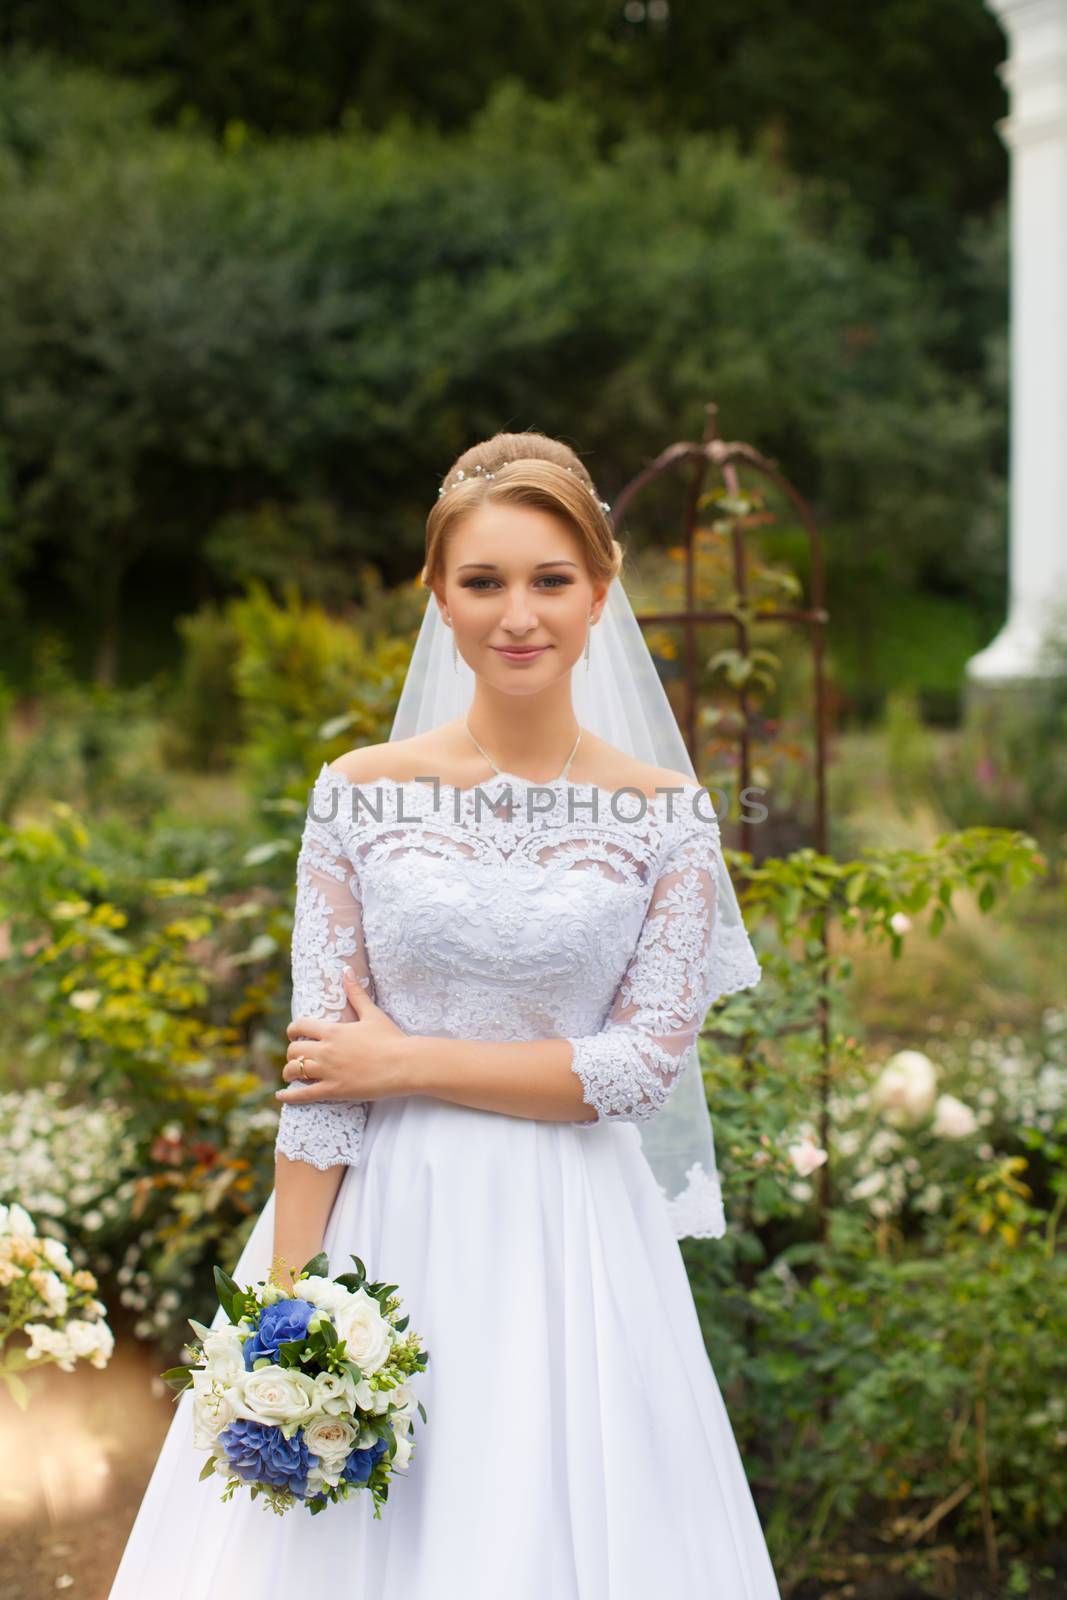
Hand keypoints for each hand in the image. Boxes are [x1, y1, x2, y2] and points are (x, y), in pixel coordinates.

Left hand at [277, 967, 410, 1104]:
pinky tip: (281, 1096)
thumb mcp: (372, 1013)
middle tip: (296, 1056)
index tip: (293, 1035)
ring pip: (295, 1071)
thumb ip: (356, 993)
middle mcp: (326, 1050)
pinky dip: (289, 1096)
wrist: (404, 1064)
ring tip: (290, 1075)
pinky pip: (304, 1095)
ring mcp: (328, 1072)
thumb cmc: (391, 1038)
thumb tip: (347, 970)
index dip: (293, 1031)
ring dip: (289, 1072)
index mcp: (333, 1031)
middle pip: (294, 1051)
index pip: (300, 1027)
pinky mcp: (334, 1090)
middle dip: (292, 1053)